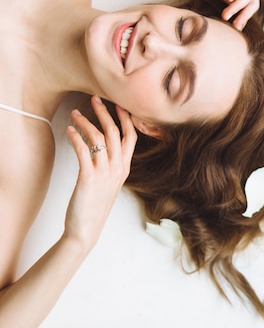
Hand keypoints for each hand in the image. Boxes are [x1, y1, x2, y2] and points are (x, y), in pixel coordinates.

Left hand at [63, 96, 136, 248]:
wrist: (86, 229)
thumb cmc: (95, 207)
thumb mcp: (110, 184)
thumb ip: (111, 166)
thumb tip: (103, 149)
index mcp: (124, 168)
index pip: (130, 137)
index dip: (126, 119)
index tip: (118, 104)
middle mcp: (118, 168)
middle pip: (115, 133)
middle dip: (105, 113)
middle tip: (95, 99)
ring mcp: (105, 172)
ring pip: (98, 138)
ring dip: (85, 123)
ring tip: (75, 114)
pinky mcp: (89, 177)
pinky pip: (84, 150)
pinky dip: (75, 137)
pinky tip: (69, 131)